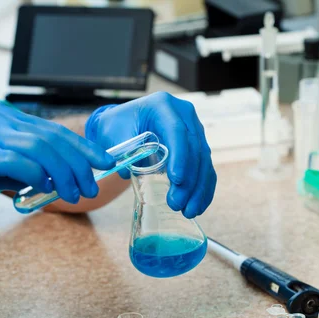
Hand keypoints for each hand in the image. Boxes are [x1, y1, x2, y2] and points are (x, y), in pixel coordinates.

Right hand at [0, 102, 114, 202]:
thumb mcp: (7, 167)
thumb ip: (32, 168)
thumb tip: (57, 180)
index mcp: (12, 122)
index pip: (56, 131)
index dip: (85, 146)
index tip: (107, 162)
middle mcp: (3, 122)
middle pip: (53, 137)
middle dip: (79, 165)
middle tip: (91, 189)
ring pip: (40, 146)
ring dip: (64, 174)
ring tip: (72, 195)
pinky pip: (18, 161)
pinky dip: (38, 175)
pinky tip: (45, 188)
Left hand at [85, 92, 216, 218]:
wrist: (126, 122)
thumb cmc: (118, 126)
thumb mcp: (112, 133)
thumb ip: (119, 150)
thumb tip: (128, 172)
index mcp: (164, 106)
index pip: (177, 132)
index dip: (180, 156)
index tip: (176, 180)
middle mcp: (185, 116)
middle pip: (194, 149)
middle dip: (189, 180)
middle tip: (177, 203)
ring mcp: (195, 130)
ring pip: (204, 161)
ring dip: (198, 189)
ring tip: (189, 211)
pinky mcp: (198, 146)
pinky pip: (206, 168)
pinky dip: (204, 188)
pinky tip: (199, 205)